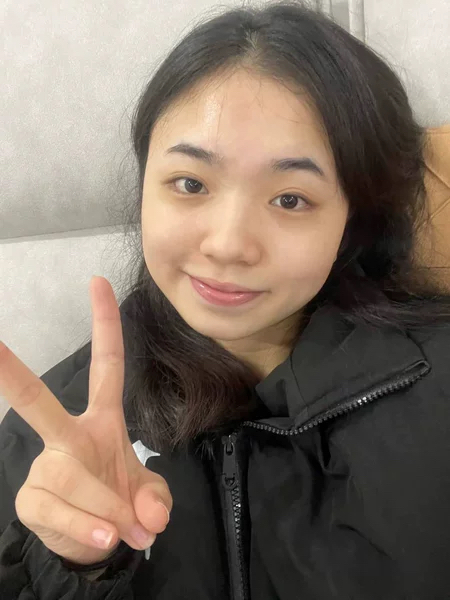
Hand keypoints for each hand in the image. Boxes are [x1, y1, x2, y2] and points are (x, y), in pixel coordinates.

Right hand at [0, 276, 171, 564]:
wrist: (101, 542)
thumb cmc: (124, 501)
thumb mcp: (150, 496)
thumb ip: (155, 500)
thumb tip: (145, 515)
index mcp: (102, 420)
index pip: (106, 365)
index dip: (104, 324)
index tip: (99, 282)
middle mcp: (68, 436)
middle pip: (37, 402)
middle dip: (11, 374)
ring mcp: (46, 466)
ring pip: (70, 474)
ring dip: (105, 505)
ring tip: (123, 527)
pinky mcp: (32, 499)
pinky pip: (59, 510)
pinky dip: (88, 527)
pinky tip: (104, 537)